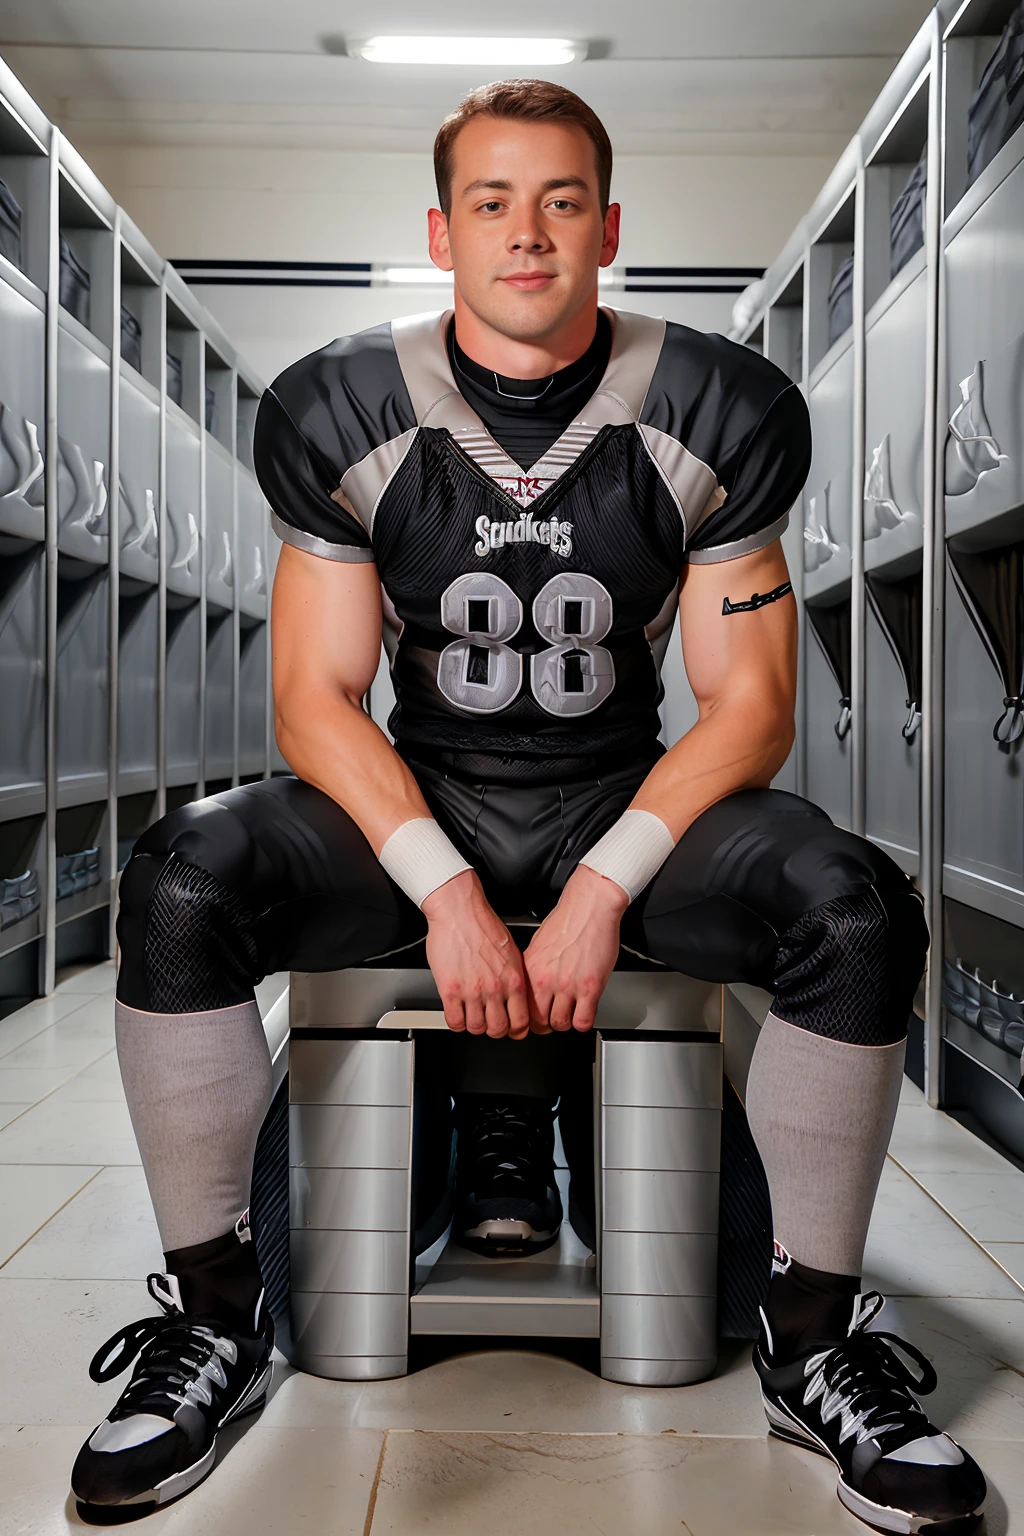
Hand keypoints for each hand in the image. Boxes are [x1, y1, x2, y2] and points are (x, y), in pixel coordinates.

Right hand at [423, 870, 530, 1038]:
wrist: (459, 910)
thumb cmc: (483, 924)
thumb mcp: (512, 951)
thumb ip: (515, 976)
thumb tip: (517, 994)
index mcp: (514, 979)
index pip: (521, 1021)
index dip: (516, 1030)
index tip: (511, 1030)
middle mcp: (495, 988)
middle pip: (498, 1029)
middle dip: (494, 1030)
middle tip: (489, 1024)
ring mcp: (472, 991)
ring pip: (476, 1028)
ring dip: (473, 1026)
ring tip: (471, 1017)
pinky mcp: (450, 989)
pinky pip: (454, 1021)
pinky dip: (456, 1023)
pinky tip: (456, 1014)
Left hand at [523, 864, 627, 1032]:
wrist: (589, 906)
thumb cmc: (567, 919)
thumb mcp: (538, 944)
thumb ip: (533, 968)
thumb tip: (531, 985)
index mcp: (530, 970)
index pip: (521, 1008)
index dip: (529, 1018)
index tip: (536, 1019)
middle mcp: (545, 980)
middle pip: (539, 1021)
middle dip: (547, 1025)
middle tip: (554, 1020)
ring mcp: (568, 986)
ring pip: (561, 1024)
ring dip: (566, 1023)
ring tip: (571, 1015)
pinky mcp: (590, 988)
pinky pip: (583, 1021)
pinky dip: (584, 1022)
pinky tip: (585, 1013)